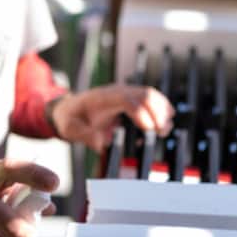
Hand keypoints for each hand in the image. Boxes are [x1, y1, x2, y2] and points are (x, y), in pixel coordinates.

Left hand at [51, 85, 173, 151]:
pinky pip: (150, 99)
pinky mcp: (131, 98)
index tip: (148, 128)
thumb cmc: (71, 118)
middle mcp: (117, 92)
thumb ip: (84, 135)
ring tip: (165, 129)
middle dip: (157, 111)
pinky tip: (166, 121)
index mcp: (103, 98)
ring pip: (150, 94)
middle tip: (162, 131)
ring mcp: (126, 93)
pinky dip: (161, 109)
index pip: (127, 99)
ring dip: (162, 110)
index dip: (140, 112)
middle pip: (143, 94)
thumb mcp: (70, 129)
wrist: (70, 108)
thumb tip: (100, 144)